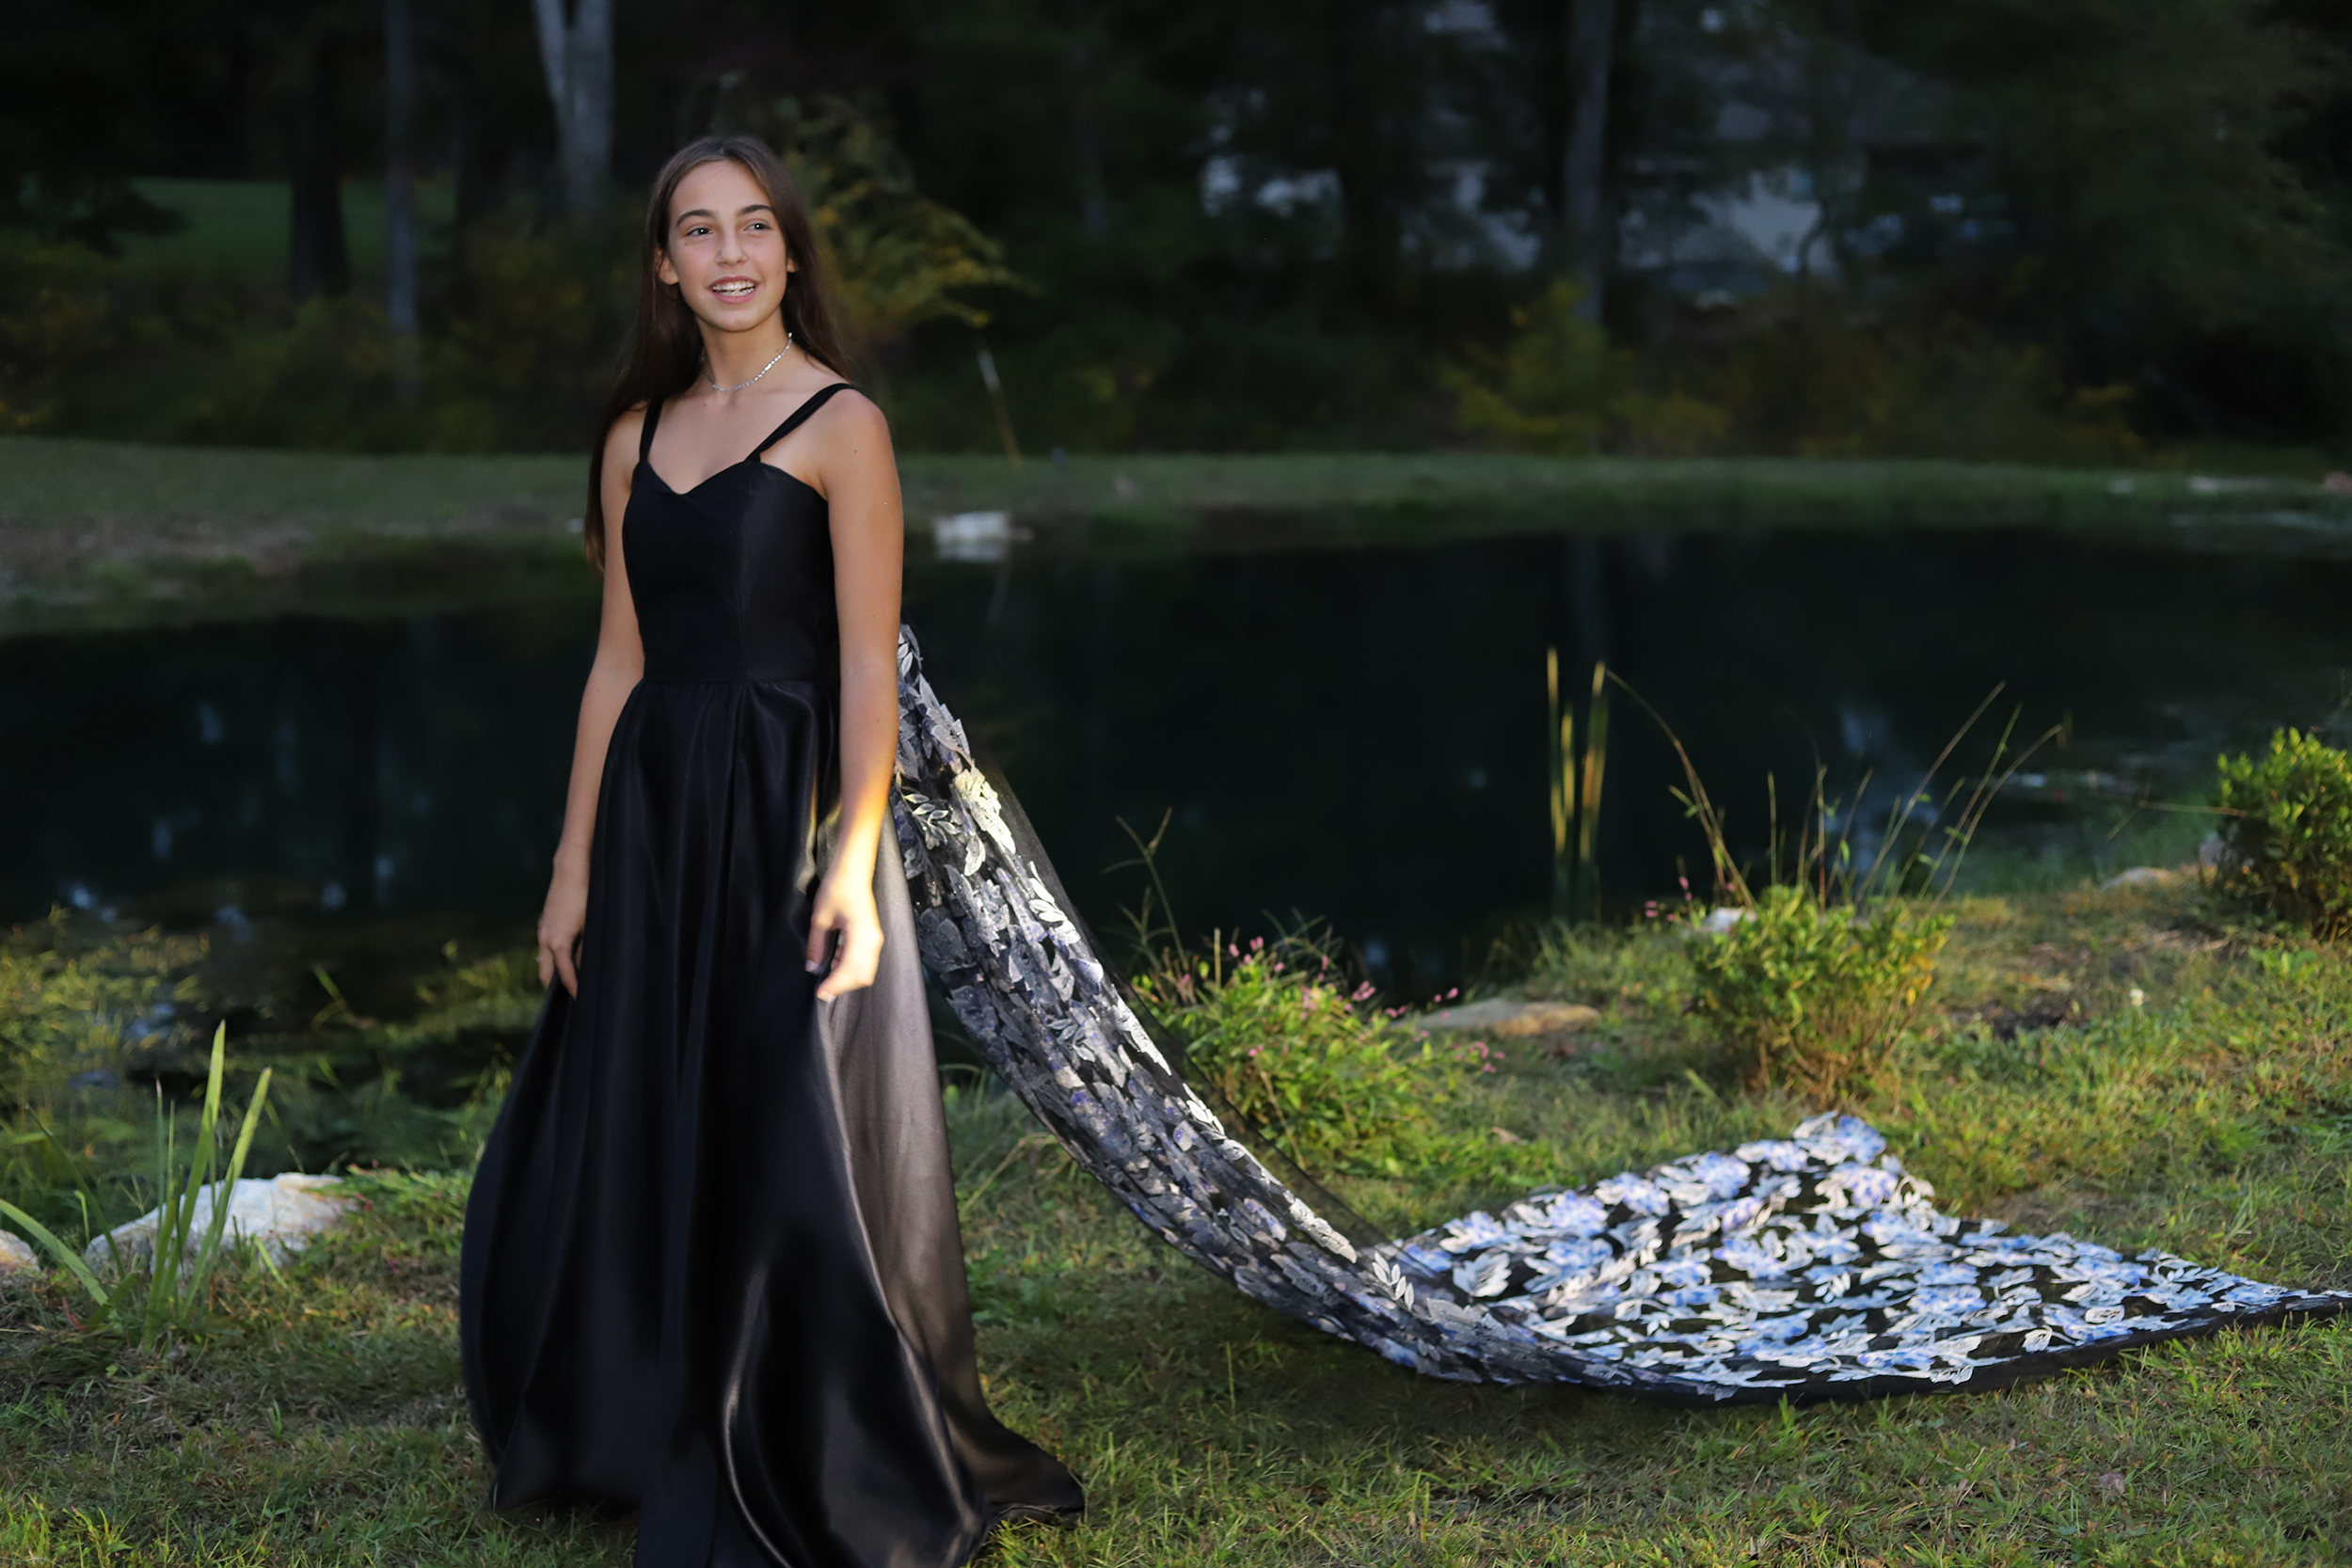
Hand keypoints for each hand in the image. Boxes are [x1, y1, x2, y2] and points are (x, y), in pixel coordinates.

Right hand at [537, 858, 588, 995]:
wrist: (571, 869)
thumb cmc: (586, 895)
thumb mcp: (592, 924)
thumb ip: (587, 948)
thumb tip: (585, 966)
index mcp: (558, 942)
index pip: (564, 974)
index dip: (572, 988)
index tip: (579, 1000)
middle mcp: (545, 938)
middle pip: (545, 973)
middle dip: (554, 987)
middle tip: (567, 998)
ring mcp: (542, 929)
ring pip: (543, 959)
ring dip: (552, 971)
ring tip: (566, 981)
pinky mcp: (544, 922)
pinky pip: (544, 946)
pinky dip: (551, 957)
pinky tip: (564, 958)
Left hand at [807, 871, 881, 1001]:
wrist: (853, 872)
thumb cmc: (837, 889)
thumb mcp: (820, 919)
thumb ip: (817, 946)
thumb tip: (813, 968)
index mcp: (860, 935)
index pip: (849, 970)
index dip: (835, 985)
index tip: (820, 994)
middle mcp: (872, 940)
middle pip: (862, 976)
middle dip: (843, 986)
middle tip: (823, 989)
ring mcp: (875, 939)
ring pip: (866, 971)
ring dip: (847, 978)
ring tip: (827, 977)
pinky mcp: (872, 937)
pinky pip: (865, 961)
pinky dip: (851, 968)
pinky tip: (835, 963)